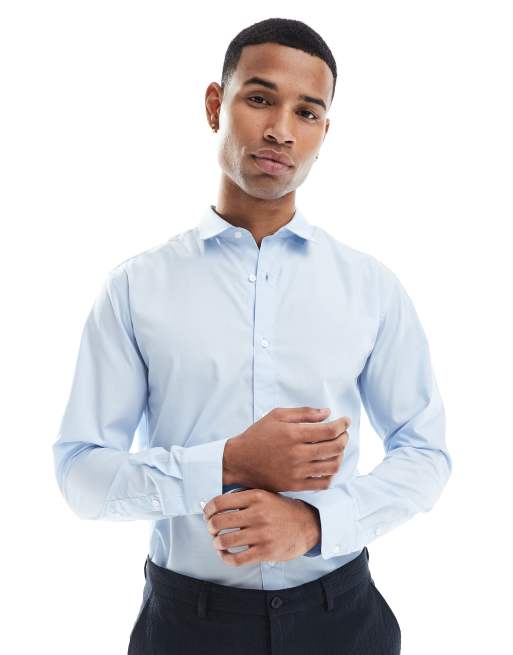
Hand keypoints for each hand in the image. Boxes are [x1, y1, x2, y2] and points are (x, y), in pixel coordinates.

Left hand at [202, 488, 320, 565]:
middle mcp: (258, 514)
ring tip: (218, 542)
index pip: (220, 502)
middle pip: (219, 522)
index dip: (208, 510)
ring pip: (225, 541)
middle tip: (212, 529)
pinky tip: (226, 554)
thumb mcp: (265, 496)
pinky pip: (236, 559)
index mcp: (256, 497)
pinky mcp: (265, 552)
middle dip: (210, 527)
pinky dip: (226, 558)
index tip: (207, 514)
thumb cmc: (282, 511)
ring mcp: (262, 534)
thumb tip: (216, 506)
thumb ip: (243, 498)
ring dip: (216, 543)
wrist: (307, 525)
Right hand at [224, 407, 350, 492]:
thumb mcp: (277, 416)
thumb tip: (327, 413)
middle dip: (344, 438)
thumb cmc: (258, 435)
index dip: (342, 425)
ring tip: (337, 449)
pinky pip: (322, 483)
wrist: (240, 461)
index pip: (329, 431)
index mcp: (293, 434)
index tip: (346, 421)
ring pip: (332, 466)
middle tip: (344, 433)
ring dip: (340, 456)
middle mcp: (297, 454)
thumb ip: (303, 413)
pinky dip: (331, 474)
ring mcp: (296, 472)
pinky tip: (328, 465)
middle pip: (334, 448)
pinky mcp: (295, 485)